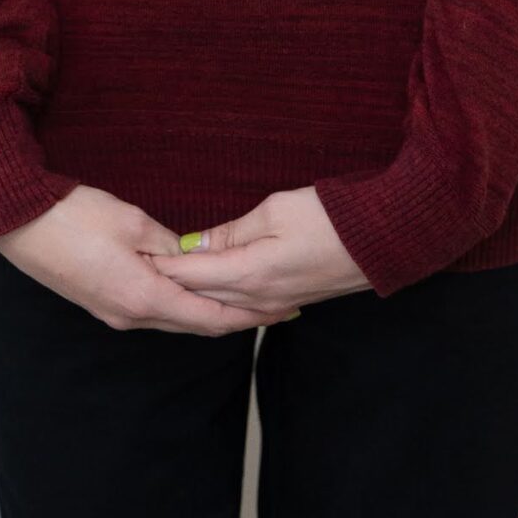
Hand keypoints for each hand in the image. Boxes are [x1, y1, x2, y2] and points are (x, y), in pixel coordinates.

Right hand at [0, 184, 262, 335]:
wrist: (18, 225)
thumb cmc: (73, 217)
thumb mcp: (131, 221)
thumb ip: (168, 244)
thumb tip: (191, 257)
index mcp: (143, 298)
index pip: (209, 318)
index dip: (247, 316)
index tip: (277, 310)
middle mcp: (130, 316)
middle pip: (194, 326)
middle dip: (235, 317)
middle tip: (270, 306)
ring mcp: (113, 314)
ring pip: (173, 320)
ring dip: (206, 312)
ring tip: (240, 300)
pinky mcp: (101, 303)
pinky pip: (152, 312)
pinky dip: (180, 306)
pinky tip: (192, 292)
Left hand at [138, 186, 371, 322]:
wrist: (382, 240)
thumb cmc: (330, 218)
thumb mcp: (274, 211)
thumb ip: (231, 232)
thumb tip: (196, 247)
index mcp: (251, 275)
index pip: (192, 277)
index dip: (162, 267)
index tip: (135, 259)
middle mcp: (260, 299)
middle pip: (202, 298)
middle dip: (171, 285)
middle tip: (139, 271)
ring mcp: (276, 305)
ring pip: (222, 306)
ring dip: (194, 294)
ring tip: (166, 279)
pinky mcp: (289, 301)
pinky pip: (243, 306)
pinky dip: (219, 298)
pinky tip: (208, 289)